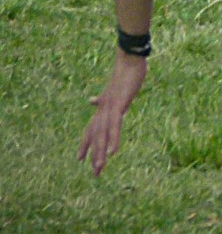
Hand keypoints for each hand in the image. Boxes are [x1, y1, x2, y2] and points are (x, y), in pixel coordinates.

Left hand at [79, 51, 148, 175]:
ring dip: (101, 153)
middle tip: (94, 173)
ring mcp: (109, 109)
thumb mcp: (115, 88)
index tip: (80, 159)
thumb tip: (91, 100)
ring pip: (102, 135)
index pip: (91, 129)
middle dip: (94, 155)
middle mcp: (102, 110)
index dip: (85, 144)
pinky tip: (112, 152)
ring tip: (99, 168)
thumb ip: (104, 98)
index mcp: (103, 107)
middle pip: (96, 136)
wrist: (129, 60)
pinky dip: (112, 140)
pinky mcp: (118, 106)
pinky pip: (114, 127)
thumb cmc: (125, 72)